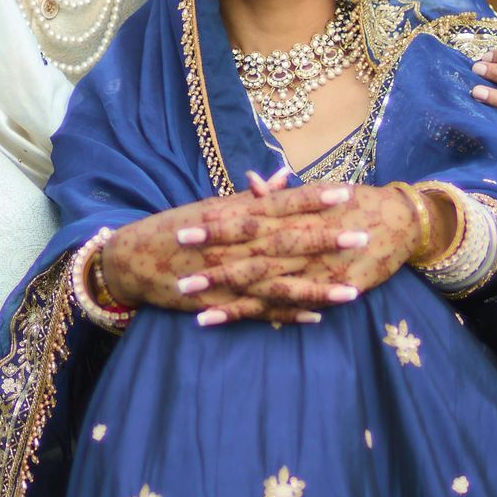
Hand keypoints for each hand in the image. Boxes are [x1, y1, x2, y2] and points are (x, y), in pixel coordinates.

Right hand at [99, 175, 388, 328]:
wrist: (134, 260)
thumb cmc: (174, 229)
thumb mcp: (209, 208)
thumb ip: (248, 198)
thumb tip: (280, 179)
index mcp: (236, 218)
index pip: (281, 204)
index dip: (314, 199)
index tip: (345, 191)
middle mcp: (237, 247)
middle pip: (289, 242)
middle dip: (327, 240)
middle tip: (363, 235)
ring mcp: (231, 277)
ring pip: (282, 283)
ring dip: (318, 287)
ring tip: (353, 291)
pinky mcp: (223, 303)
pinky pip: (261, 311)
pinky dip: (288, 314)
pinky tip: (316, 318)